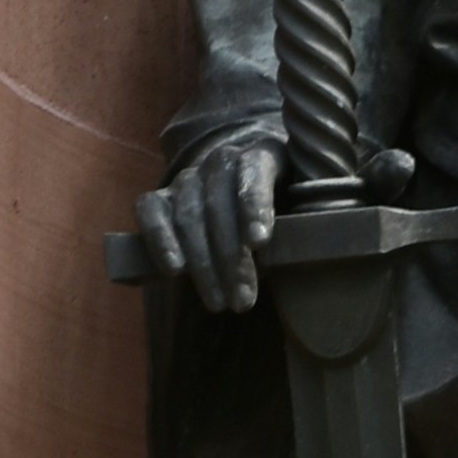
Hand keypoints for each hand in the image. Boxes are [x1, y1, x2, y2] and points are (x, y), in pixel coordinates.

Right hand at [138, 131, 287, 311]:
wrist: (240, 205)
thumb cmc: (279, 215)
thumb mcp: (299, 213)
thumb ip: (300, 225)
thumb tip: (307, 249)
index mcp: (262, 155)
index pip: (255, 171)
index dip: (255, 205)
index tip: (259, 242)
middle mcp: (220, 161)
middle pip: (218, 204)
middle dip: (230, 257)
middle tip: (242, 301)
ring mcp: (187, 178)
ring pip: (187, 214)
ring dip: (202, 263)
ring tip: (218, 302)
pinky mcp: (159, 197)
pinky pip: (150, 211)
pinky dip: (160, 240)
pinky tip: (175, 271)